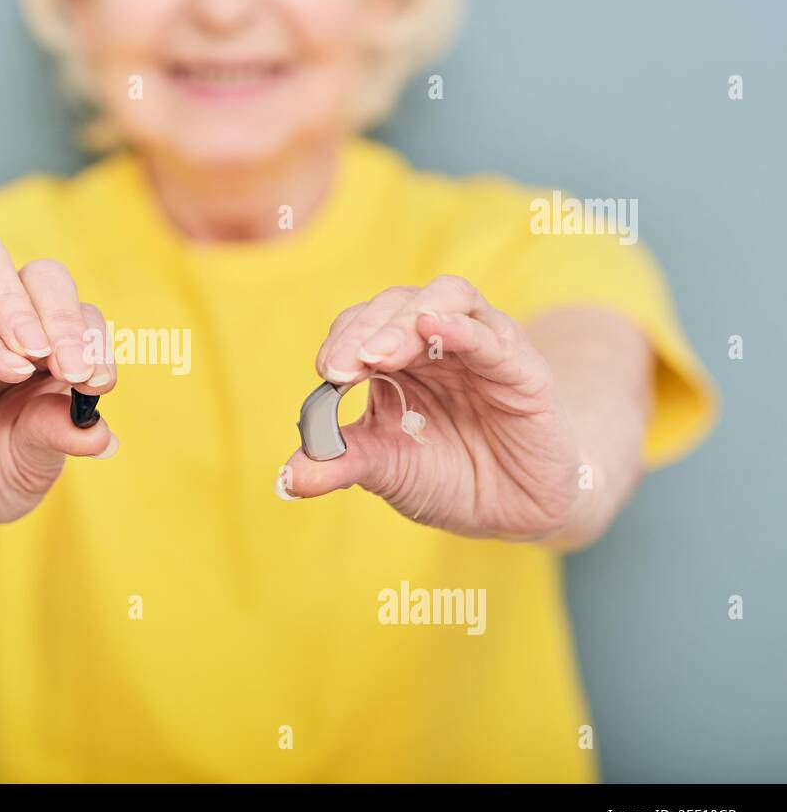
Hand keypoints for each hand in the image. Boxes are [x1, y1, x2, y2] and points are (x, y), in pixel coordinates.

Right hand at [0, 234, 116, 530]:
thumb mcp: (33, 466)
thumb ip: (59, 438)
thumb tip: (100, 432)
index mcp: (52, 349)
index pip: (82, 315)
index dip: (95, 341)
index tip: (99, 383)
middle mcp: (10, 327)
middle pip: (42, 276)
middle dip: (65, 315)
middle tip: (75, 369)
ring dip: (19, 305)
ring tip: (37, 353)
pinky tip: (9, 373)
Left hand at [281, 275, 580, 540]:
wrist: (511, 513)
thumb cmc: (446, 477)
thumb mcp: (386, 470)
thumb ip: (340, 463)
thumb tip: (287, 477)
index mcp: (398, 358)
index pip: (362, 326)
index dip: (342, 341)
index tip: (325, 373)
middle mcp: (439, 342)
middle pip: (398, 304)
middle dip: (366, 330)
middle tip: (342, 367)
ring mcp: (483, 349)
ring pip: (448, 299)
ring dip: (407, 320)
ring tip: (379, 353)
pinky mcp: (524, 371)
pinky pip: (494, 338)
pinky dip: (463, 327)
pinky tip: (435, 327)